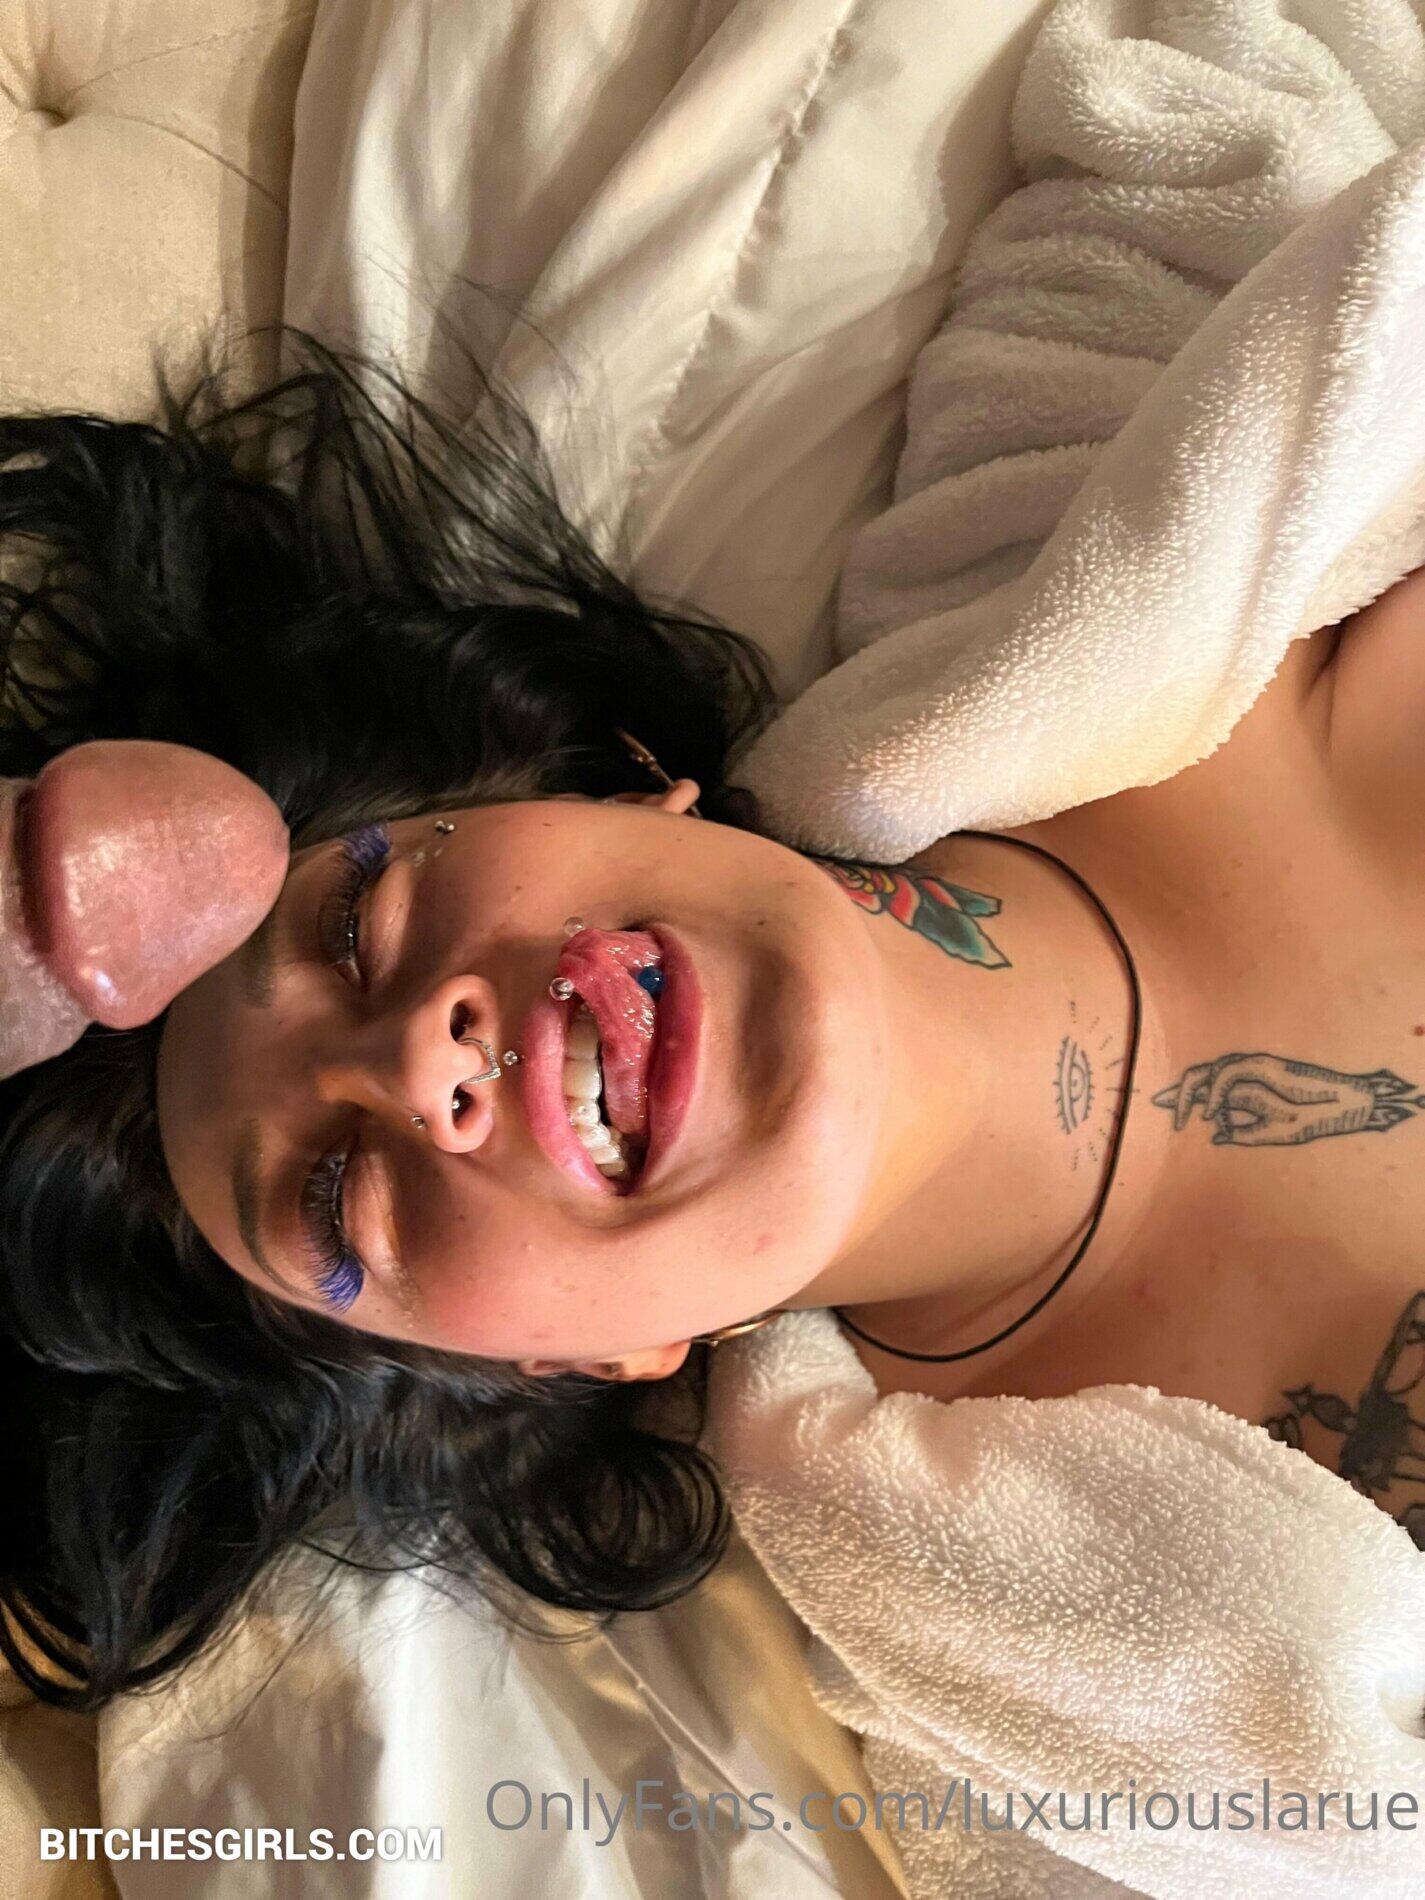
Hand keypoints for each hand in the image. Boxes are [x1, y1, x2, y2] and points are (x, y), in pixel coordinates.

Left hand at [1151, 1052, 1378, 1145]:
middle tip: (1158, 1104)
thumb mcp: (1268, 1133)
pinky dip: (1216, 1093)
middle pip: (1199, 1075)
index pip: (1203, 1087)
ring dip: (1191, 1094)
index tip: (1159, 1104)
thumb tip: (1214, 1136)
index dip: (1181, 1095)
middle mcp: (1243, 1076)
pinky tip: (1210, 1114)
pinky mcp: (1263, 1064)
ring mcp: (1252, 1068)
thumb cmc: (1308, 1120)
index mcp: (1242, 1091)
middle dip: (1176, 1090)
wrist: (1338, 1109)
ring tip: (1185, 1120)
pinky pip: (1228, 1074)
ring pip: (1208, 1072)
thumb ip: (1241, 1133)